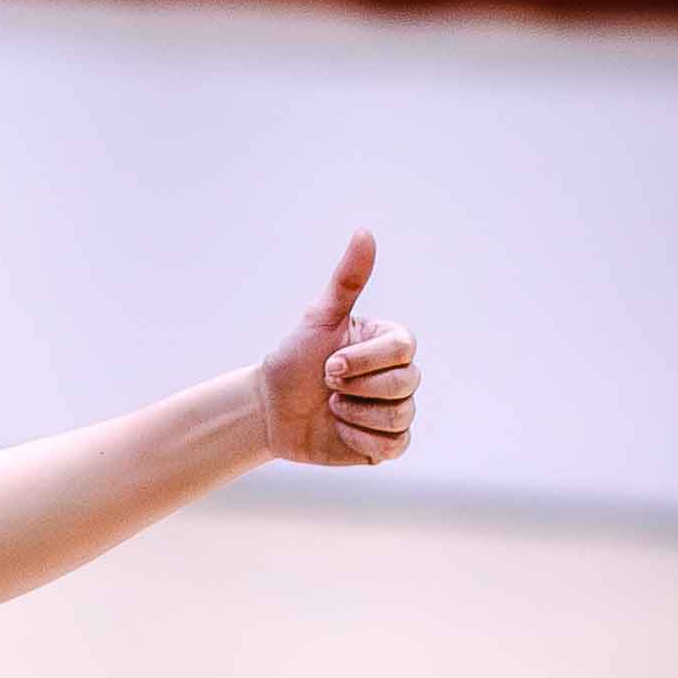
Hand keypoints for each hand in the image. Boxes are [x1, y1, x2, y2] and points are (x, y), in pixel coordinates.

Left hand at [259, 231, 420, 469]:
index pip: (404, 349)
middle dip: (357, 388)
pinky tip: (338, 429)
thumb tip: (364, 232)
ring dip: (355, 414)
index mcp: (389, 343)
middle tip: (327, 385)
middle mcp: (399, 374)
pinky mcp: (384, 443)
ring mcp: (394, 409)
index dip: (364, 361)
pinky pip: (393, 446)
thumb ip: (347, 280)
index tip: (328, 364)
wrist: (271, 409)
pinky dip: (361, 439)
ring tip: (331, 407)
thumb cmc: (294, 359)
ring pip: (400, 416)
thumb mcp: (318, 318)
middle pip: (406, 383)